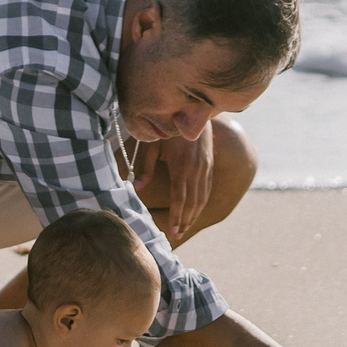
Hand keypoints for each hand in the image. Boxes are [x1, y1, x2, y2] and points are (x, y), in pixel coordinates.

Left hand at [134, 130, 214, 244]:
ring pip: (202, 197)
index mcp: (181, 167)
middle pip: (192, 203)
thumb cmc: (167, 126)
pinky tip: (196, 210)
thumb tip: (137, 187)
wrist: (193, 111)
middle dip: (185, 221)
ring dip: (194, 215)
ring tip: (186, 227)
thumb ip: (146, 167)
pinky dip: (202, 202)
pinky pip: (207, 188)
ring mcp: (205, 167)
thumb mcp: (152, 143)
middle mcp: (196, 170)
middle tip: (178, 235)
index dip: (177, 217)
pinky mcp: (209, 164)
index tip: (173, 232)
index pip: (179, 199)